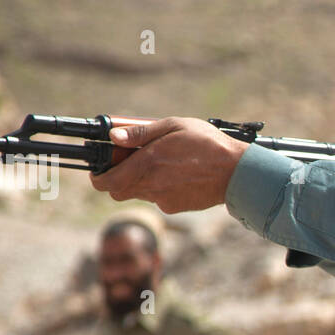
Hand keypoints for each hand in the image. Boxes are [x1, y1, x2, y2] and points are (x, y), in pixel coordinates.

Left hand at [89, 118, 245, 213]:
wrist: (236, 172)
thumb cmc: (208, 144)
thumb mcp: (174, 126)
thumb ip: (141, 132)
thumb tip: (114, 137)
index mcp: (147, 163)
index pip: (107, 182)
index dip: (97, 177)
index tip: (99, 169)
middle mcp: (151, 185)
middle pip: (118, 191)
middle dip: (117, 178)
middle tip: (129, 162)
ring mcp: (163, 199)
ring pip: (139, 193)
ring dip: (142, 180)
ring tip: (163, 163)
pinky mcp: (175, 208)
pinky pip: (158, 199)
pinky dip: (161, 188)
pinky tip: (179, 176)